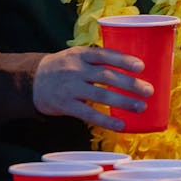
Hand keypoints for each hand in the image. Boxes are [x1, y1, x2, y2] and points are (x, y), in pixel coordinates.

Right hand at [32, 46, 152, 128]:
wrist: (32, 81)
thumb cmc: (63, 67)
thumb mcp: (76, 56)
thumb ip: (97, 60)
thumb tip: (131, 67)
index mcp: (80, 54)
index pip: (104, 54)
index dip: (123, 60)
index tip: (141, 66)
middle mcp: (75, 69)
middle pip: (106, 76)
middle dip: (129, 84)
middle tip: (149, 91)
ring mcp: (70, 88)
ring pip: (100, 95)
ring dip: (123, 102)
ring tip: (141, 107)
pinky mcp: (66, 105)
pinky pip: (89, 114)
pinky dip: (106, 120)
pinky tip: (121, 125)